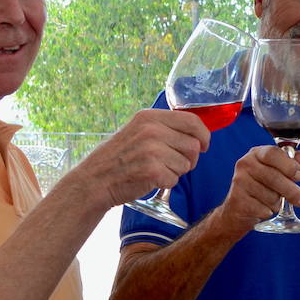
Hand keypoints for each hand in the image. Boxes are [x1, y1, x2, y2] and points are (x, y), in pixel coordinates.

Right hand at [73, 109, 208, 209]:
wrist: (96, 180)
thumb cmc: (121, 157)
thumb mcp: (138, 131)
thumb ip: (165, 128)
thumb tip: (198, 133)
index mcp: (150, 117)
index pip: (192, 121)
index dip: (204, 135)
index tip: (204, 145)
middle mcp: (152, 130)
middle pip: (194, 145)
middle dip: (189, 158)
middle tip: (172, 163)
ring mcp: (152, 150)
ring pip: (186, 164)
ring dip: (175, 171)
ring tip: (155, 169)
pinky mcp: (152, 170)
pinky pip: (175, 179)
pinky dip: (166, 183)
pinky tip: (149, 179)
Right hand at [212, 145, 299, 233]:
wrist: (237, 209)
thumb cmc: (261, 187)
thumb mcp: (277, 173)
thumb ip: (291, 164)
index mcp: (256, 154)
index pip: (273, 153)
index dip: (289, 165)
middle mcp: (245, 164)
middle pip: (273, 177)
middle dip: (291, 191)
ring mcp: (239, 182)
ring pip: (270, 196)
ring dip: (277, 203)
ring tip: (273, 202)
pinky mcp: (237, 200)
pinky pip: (262, 209)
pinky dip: (268, 212)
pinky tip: (264, 210)